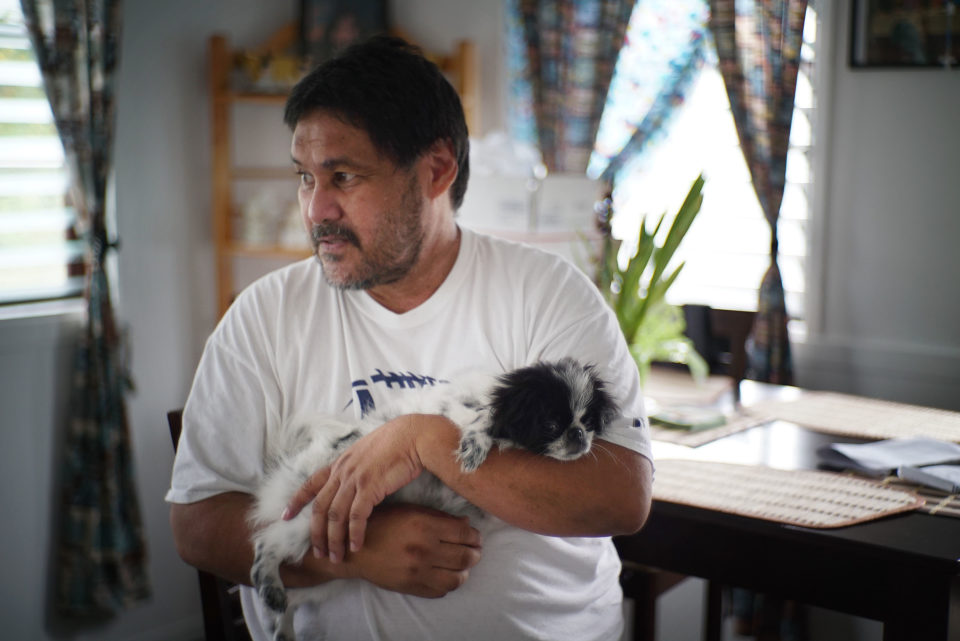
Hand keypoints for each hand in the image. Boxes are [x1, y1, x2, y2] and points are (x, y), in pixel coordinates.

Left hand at [284, 415, 442, 563]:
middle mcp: (343, 471)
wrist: (415, 435)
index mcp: (341, 462)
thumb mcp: (369, 453)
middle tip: (318, 552)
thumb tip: (358, 481)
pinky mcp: (370, 487)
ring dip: (333, 539)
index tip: (285, 516)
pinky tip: (356, 546)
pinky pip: (356, 516)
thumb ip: (358, 467)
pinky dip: (354, 533)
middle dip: (316, 532)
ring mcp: (355, 479)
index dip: (297, 500)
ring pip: (335, 515)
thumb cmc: (398, 443)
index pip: (311, 482)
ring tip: (335, 556)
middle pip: (320, 506)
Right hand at [344, 503, 481, 596]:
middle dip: (475, 554)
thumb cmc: (384, 523)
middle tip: (475, 551)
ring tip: (463, 565)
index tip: (475, 536)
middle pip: (465, 557)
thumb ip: (440, 518)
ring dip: (465, 571)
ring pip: (457, 578)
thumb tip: (467, 525)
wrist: (356, 550)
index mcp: (424, 526)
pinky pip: (441, 591)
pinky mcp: (412, 587)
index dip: (475, 536)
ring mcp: (418, 571)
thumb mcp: (411, 511)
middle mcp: (423, 550)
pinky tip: (446, 574)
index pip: (464, 534)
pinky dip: (449, 584)